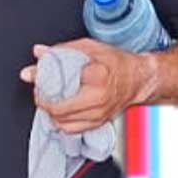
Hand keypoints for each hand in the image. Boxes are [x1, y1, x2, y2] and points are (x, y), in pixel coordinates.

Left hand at [19, 38, 157, 134]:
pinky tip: (61, 111)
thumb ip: (61, 50)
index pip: (60, 84)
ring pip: (62, 123)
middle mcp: (98, 99)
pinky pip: (71, 129)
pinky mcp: (98, 123)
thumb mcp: (88, 48)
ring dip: (51, 113)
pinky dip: (61, 121)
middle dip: (44, 100)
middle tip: (42, 90)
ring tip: (50, 100)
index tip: (38, 77)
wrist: (138, 80)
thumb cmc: (116, 62)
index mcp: (97, 76)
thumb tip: (38, 52)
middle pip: (58, 109)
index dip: (43, 82)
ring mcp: (99, 114)